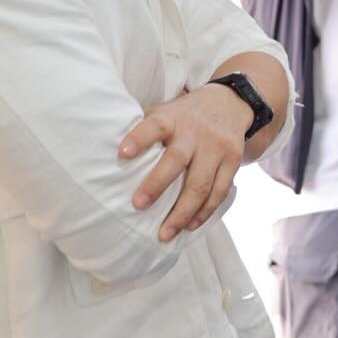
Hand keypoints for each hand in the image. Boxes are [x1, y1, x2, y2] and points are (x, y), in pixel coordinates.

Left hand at [119, 84, 252, 241]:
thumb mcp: (165, 111)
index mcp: (173, 117)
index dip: (139, 139)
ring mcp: (217, 147)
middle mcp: (196, 132)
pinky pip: (220, 191)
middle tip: (138, 205)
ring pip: (201, 183)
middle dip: (157, 184)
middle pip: (177, 159)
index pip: (154, 126)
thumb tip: (105, 152)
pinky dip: (204, 211)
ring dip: (182, 212)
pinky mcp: (233, 161)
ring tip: (165, 233)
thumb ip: (144, 128)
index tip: (122, 153)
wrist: (230, 103)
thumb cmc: (185, 115)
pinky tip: (190, 225)